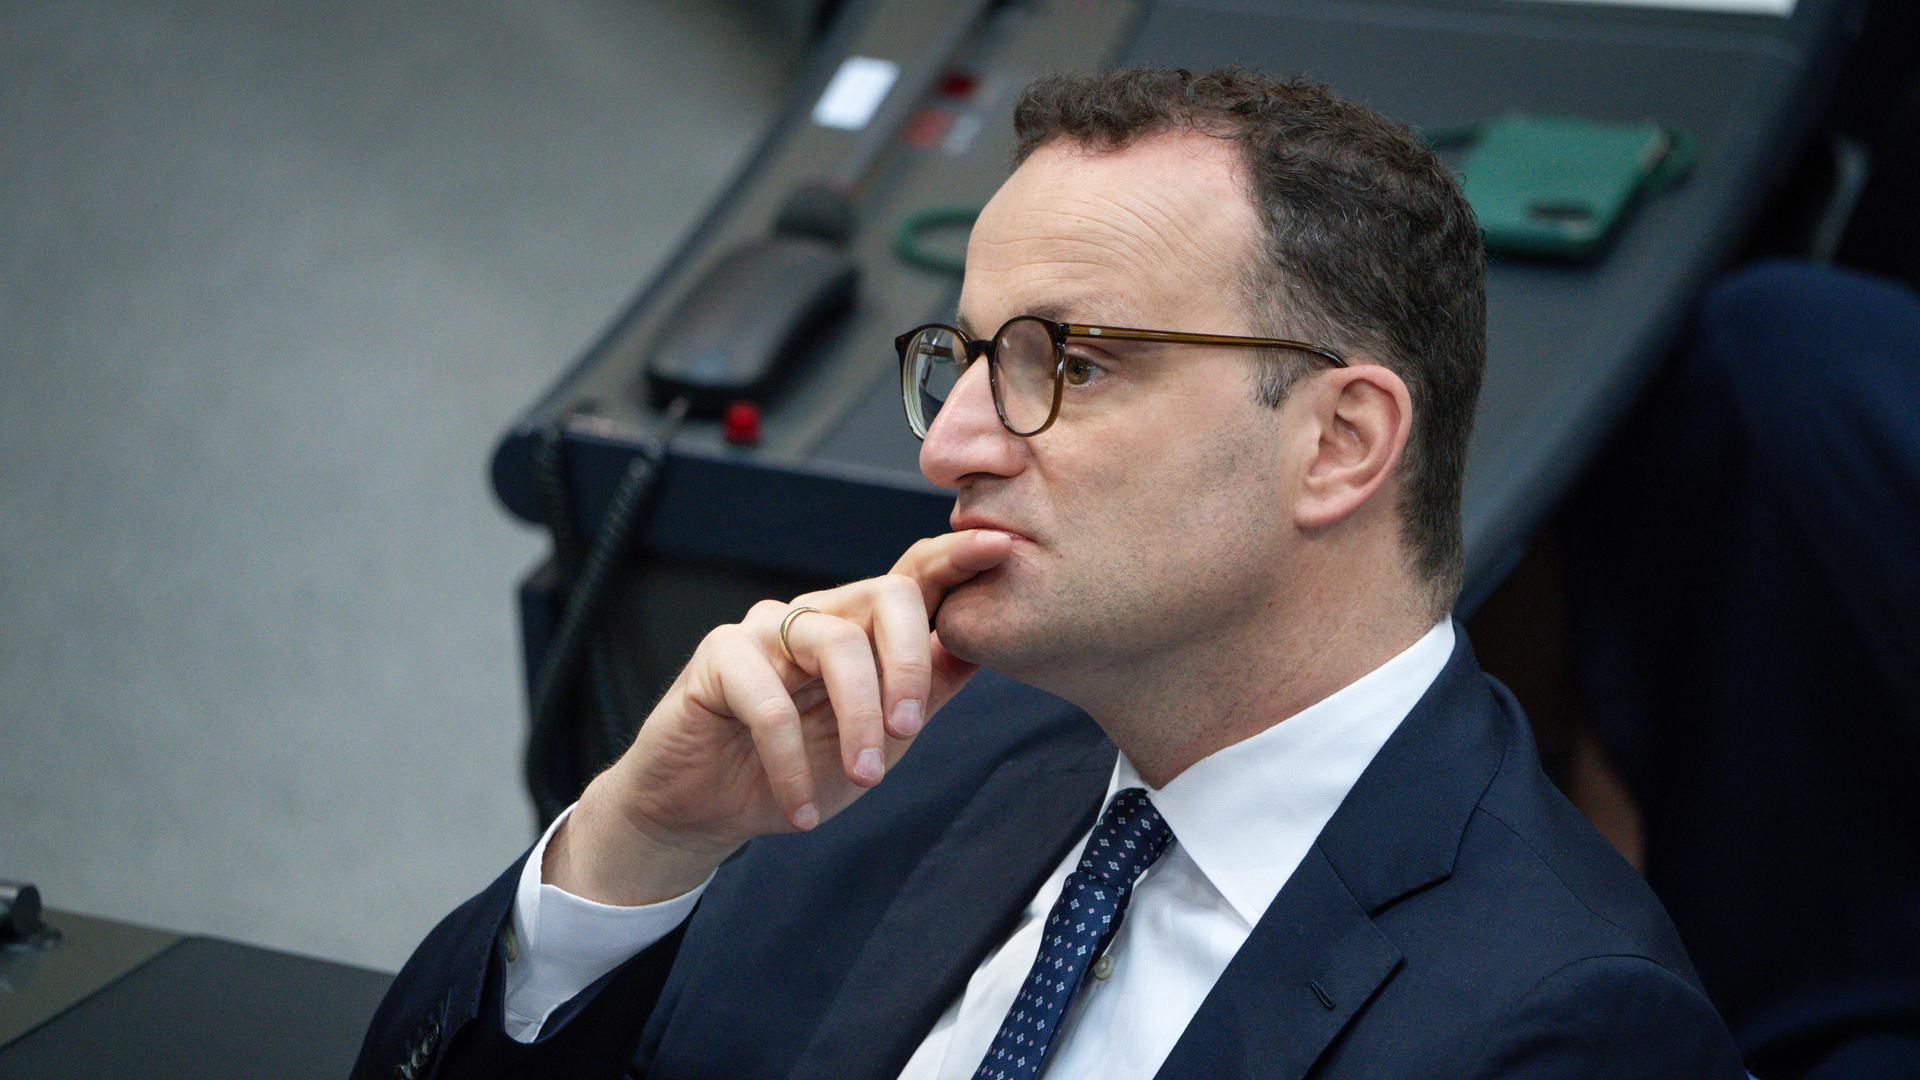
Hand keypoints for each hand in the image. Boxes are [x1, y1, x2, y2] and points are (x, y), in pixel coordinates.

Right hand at [544, 529, 1014, 904]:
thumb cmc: (796, 769)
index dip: (954, 558)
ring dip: (857, 719)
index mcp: (860, 628)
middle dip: (910, 662)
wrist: (707, 812)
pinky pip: (767, 701)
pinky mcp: (718, 658)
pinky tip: (802, 809)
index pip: (913, 576)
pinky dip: (791, 763)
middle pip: (885, 595)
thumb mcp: (879, 740)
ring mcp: (765, 630)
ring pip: (833, 643)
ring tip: (864, 780)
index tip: (1000, 548)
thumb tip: (984, 649)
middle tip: (908, 730)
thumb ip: (926, 693)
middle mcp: (817, 615)